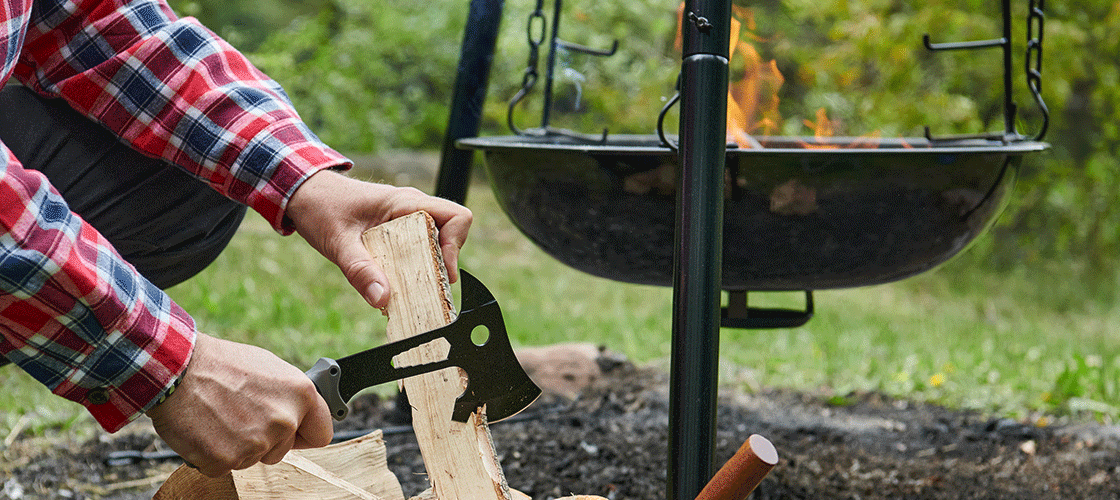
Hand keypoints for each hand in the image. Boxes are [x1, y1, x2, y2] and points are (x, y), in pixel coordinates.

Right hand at [146, 333, 332, 476]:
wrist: (176, 369)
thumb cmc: (221, 364)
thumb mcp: (270, 368)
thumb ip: (290, 396)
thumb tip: (299, 413)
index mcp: (301, 395)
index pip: (322, 433)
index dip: (306, 434)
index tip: (296, 433)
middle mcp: (284, 421)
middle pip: (283, 450)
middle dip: (265, 439)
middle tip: (241, 415)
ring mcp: (256, 443)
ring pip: (254, 458)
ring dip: (238, 446)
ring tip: (220, 416)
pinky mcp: (226, 460)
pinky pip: (225, 466)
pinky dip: (214, 454)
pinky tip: (206, 429)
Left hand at [285, 169, 472, 307]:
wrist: (301, 193)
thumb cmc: (319, 207)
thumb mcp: (338, 242)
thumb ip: (360, 271)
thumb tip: (382, 299)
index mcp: (405, 203)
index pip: (456, 217)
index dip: (455, 246)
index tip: (441, 272)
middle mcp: (411, 207)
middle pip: (451, 233)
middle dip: (443, 261)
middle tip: (426, 286)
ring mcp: (405, 217)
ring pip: (436, 241)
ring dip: (429, 265)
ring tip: (411, 287)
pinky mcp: (397, 228)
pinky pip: (418, 246)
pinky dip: (414, 265)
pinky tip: (395, 281)